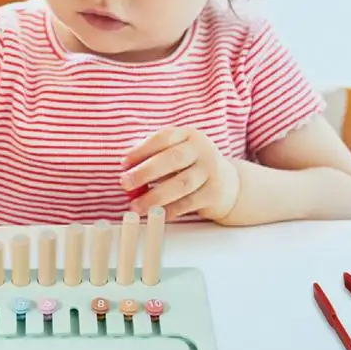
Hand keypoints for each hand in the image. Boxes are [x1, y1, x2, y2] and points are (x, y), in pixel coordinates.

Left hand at [120, 127, 239, 221]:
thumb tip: (125, 169)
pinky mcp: (214, 193)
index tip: (123, 164)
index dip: (141, 150)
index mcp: (188, 135)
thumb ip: (151, 157)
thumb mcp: (175, 153)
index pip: (163, 138)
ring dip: (155, 196)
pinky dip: (169, 210)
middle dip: (146, 172)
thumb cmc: (190, 166)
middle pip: (173, 159)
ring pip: (181, 184)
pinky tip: (155, 214)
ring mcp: (211, 171)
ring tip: (136, 206)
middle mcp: (202, 150)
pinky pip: (188, 203)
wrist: (227, 183)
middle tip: (125, 183)